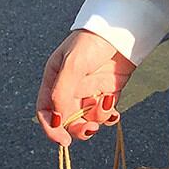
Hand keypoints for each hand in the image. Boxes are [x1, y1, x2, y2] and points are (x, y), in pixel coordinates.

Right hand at [36, 29, 136, 146]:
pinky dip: (108, 117)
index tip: (62, 140)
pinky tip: (114, 113)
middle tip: (89, 130)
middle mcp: (70, 87)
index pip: (46, 110)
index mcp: (55, 79)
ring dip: (95, 121)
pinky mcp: (109, 90)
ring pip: (87, 118)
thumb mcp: (73, 63)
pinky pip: (105, 112)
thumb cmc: (93, 40)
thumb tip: (56, 119)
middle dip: (76, 128)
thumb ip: (62, 91)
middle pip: (67, 119)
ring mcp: (91, 89)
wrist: (122, 28)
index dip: (51, 127)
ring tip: (106, 109)